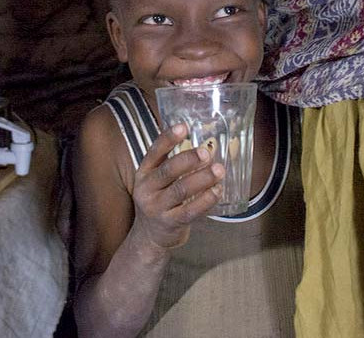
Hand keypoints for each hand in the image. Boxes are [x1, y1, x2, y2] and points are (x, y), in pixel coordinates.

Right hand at [128, 123, 224, 251]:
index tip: (184, 127)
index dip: (168, 138)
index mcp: (144, 173)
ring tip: (219, 170)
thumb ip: (173, 165)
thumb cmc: (160, 201)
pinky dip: (206, 201)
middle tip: (207, 152)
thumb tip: (205, 144)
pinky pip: (190, 212)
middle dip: (188, 159)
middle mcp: (146, 189)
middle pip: (168, 171)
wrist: (150, 236)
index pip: (154, 152)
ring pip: (180, 191)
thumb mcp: (157, 181)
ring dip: (202, 179)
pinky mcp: (169, 223)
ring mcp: (156, 208)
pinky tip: (217, 191)